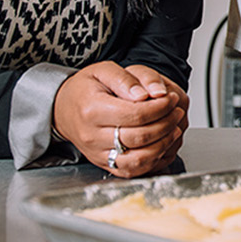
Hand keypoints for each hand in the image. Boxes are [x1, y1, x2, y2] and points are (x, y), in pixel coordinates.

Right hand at [53, 62, 185, 176]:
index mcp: (92, 110)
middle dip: (166, 123)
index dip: (160, 107)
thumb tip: (150, 94)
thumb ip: (127, 79)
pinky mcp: (105, 165)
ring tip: (174, 128)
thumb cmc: (85, 89)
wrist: (63, 109)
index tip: (171, 98)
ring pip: (139, 159)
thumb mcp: (103, 71)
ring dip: (163, 144)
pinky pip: (133, 170)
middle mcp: (93, 136)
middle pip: (140, 137)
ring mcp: (98, 154)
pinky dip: (153, 160)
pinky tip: (162, 144)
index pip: (135, 114)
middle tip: (177, 110)